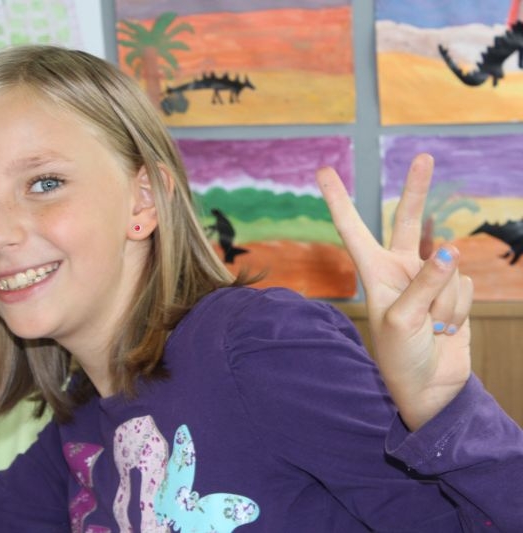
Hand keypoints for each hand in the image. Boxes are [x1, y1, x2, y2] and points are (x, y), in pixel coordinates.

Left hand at [316, 154, 472, 430]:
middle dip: (416, 190)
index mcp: (374, 273)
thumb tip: (448, 250)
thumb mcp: (403, 321)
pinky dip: (461, 308)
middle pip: (408, 221)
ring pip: (450, 268)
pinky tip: (448, 326)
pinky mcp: (454, 292)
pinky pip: (467, 286)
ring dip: (447, 301)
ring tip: (433, 326)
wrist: (430, 388)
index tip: (322, 171)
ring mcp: (429, 279)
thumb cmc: (401, 358)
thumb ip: (425, 283)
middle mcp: (399, 270)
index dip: (338, 200)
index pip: (352, 229)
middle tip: (423, 156)